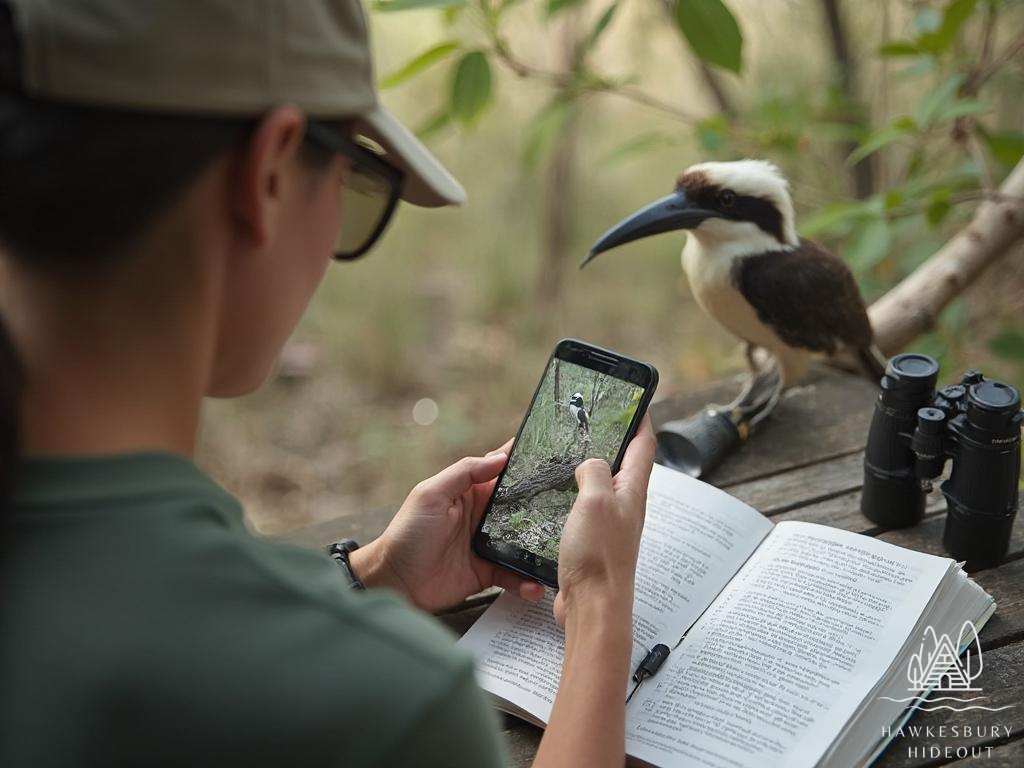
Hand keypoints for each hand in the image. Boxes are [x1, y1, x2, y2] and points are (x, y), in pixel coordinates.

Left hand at [349, 440, 545, 611]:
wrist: (394, 582)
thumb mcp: (431, 494)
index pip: (501, 471)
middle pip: (521, 507)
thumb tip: (500, 458)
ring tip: (559, 551)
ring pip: (523, 542)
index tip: (554, 454)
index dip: (524, 462)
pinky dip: (525, 581)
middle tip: (572, 506)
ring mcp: (486, 545)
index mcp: (469, 492)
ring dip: (540, 547)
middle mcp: (482, 516)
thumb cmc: (407, 534)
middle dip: (544, 505)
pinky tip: (534, 586)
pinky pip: (513, 574)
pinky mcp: (486, 573)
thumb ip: (464, 473)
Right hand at [553, 415, 655, 626]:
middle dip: (612, 440)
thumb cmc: (599, 557)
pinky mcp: (592, 542)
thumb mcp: (594, 500)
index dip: (641, 418)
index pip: (643, 445)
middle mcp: (624, 506)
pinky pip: (584, 509)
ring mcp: (609, 525)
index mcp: (631, 491)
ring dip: (589, 468)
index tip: (637, 399)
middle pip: (623, 464)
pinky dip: (573, 496)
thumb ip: (593, 471)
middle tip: (595, 421)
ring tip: (570, 454)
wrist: (593, 608)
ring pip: (601, 487)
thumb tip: (589, 463)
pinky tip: (556, 496)